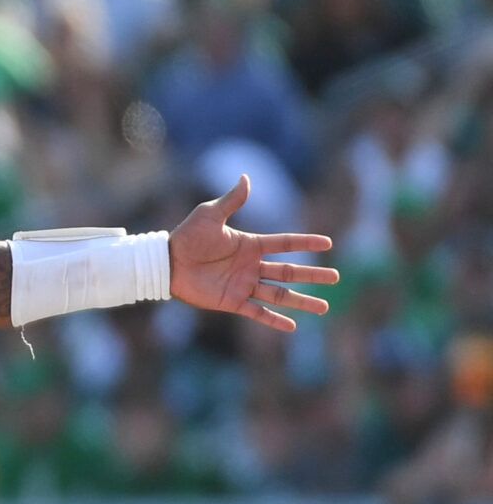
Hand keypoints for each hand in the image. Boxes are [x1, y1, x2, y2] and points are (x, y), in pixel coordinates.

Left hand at [167, 174, 337, 331]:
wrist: (166, 262)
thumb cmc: (187, 237)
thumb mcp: (210, 215)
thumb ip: (232, 200)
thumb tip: (246, 177)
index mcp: (250, 244)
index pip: (285, 243)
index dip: (306, 243)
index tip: (327, 243)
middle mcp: (251, 266)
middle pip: (289, 271)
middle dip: (313, 275)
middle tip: (336, 278)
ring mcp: (243, 285)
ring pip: (279, 294)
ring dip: (301, 300)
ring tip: (324, 307)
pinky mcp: (231, 301)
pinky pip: (257, 312)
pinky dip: (274, 320)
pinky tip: (292, 327)